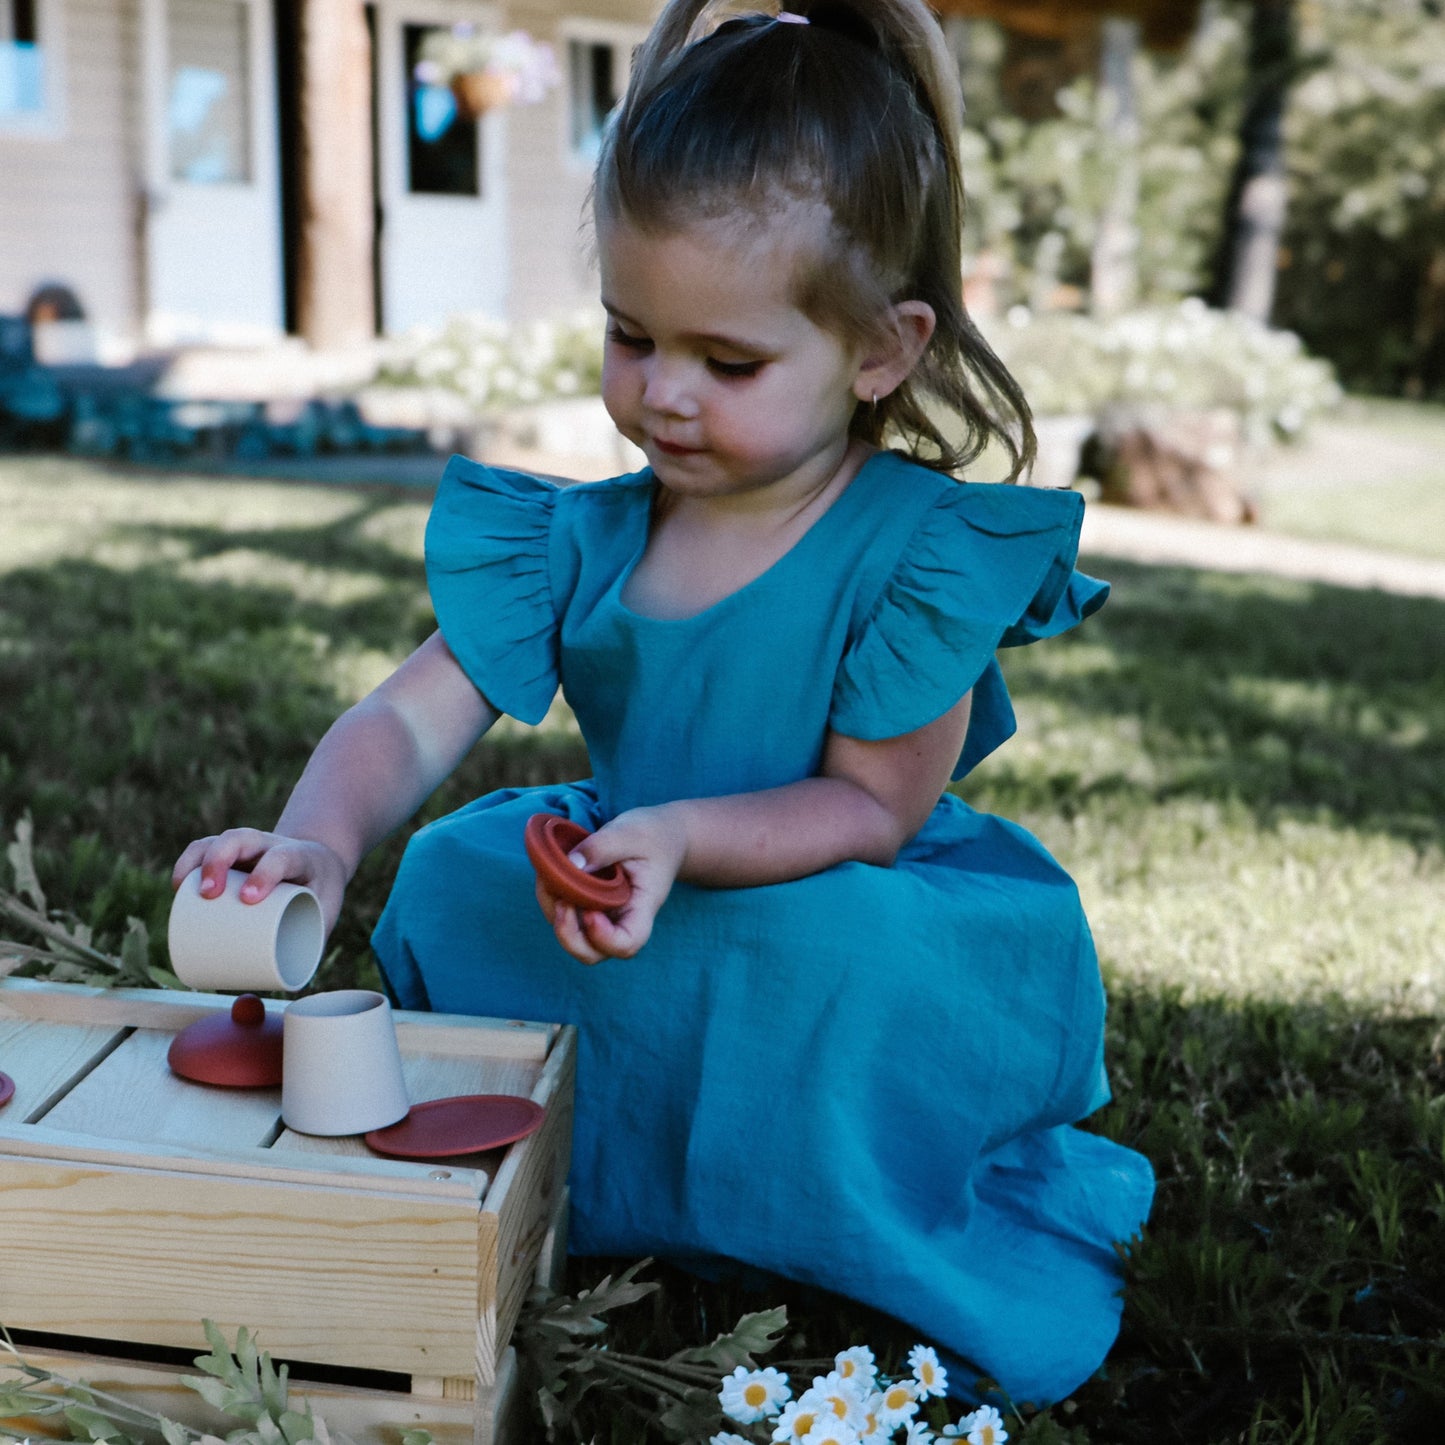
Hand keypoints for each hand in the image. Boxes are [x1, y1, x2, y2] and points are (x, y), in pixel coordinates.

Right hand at [172, 829, 348, 933]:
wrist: (319, 861)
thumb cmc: (320, 892)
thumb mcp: (327, 911)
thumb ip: (314, 941)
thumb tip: (291, 985)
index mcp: (301, 857)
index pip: (281, 857)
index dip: (265, 873)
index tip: (249, 899)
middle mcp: (272, 845)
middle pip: (242, 838)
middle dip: (220, 861)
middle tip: (208, 894)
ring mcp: (250, 846)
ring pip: (220, 840)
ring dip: (198, 860)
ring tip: (182, 890)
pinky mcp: (233, 854)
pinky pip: (206, 847)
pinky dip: (189, 861)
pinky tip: (178, 884)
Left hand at [534, 806, 686, 964]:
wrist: (661, 836)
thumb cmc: (653, 835)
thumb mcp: (631, 832)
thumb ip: (602, 846)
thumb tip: (570, 864)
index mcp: (642, 907)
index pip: (627, 943)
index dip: (604, 938)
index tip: (591, 912)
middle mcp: (621, 919)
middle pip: (593, 953)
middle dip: (569, 936)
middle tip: (562, 901)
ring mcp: (602, 915)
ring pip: (571, 935)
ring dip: (553, 912)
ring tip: (549, 877)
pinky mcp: (587, 904)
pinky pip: (563, 914)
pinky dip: (550, 899)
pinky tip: (550, 874)